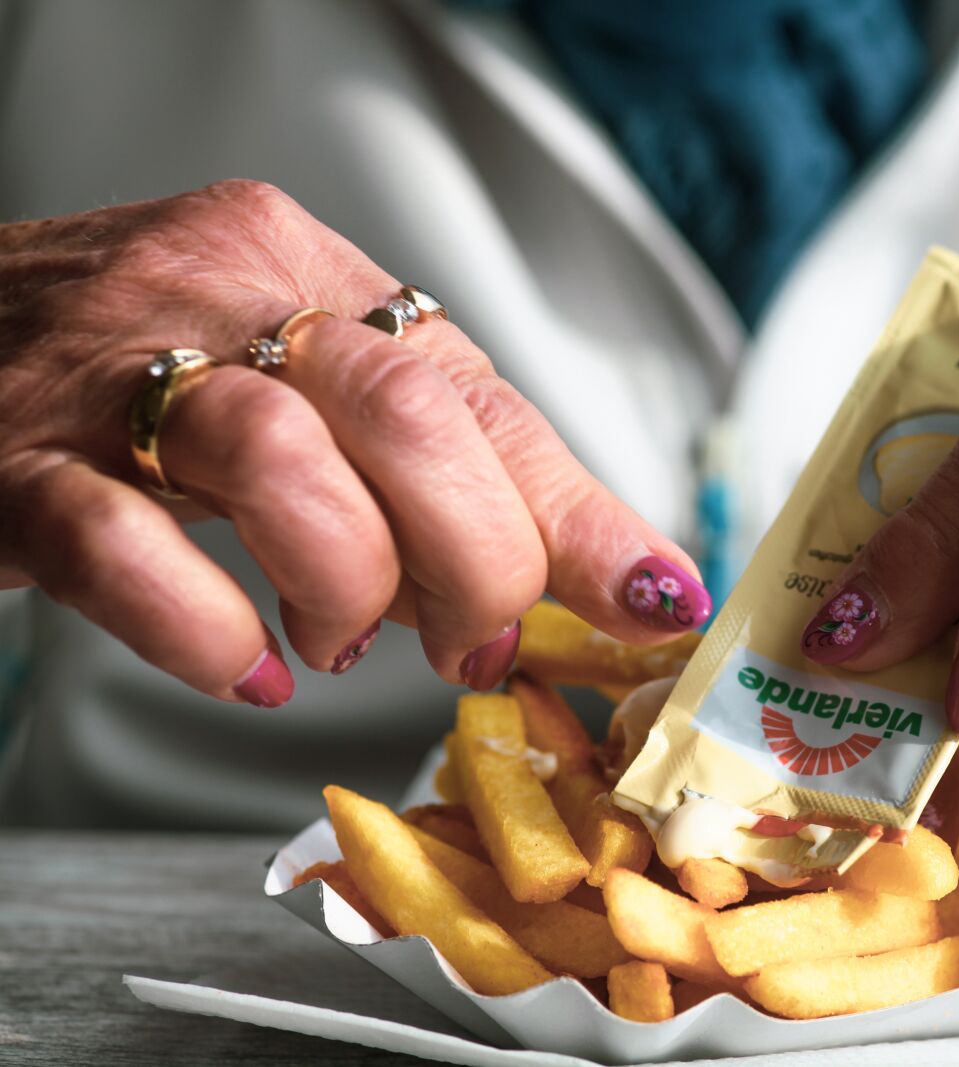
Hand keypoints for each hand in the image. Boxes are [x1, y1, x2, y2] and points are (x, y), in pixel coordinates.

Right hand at [0, 181, 709, 705]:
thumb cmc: (135, 376)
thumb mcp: (304, 387)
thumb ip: (436, 463)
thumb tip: (592, 572)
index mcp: (308, 274)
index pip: (482, 394)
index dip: (577, 511)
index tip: (652, 597)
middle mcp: (218, 298)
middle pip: (406, 414)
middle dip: (474, 557)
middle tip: (469, 640)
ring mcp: (105, 378)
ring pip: (280, 463)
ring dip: (349, 583)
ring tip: (344, 635)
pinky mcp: (11, 467)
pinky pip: (123, 550)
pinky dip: (209, 630)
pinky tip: (249, 663)